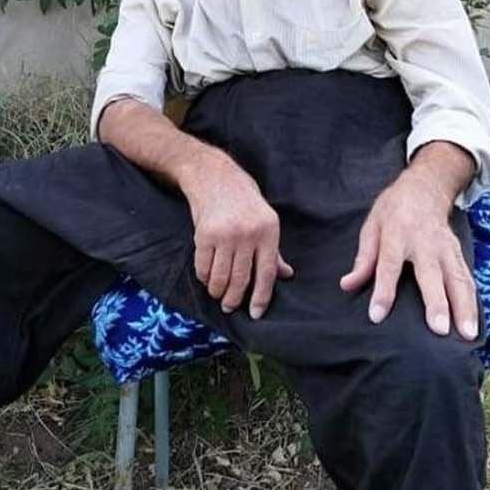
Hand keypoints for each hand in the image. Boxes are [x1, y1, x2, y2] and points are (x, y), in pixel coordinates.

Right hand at [180, 152, 294, 318]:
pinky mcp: (204, 234)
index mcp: (268, 231)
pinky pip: (203, 266)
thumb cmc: (244, 200)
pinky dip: (204, 278)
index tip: (255, 314)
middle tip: (230, 307)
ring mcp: (225, 234)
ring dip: (218, 291)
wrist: (214, 176)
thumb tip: (286, 275)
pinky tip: (207, 279)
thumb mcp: (266, 221)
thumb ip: (273, 251)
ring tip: (218, 295)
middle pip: (242, 279)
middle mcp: (248, 234)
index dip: (261, 298)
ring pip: (221, 277)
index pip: (267, 274)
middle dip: (235, 299)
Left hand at [338, 171, 477, 338]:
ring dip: (464, 308)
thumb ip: (363, 259)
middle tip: (439, 329)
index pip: (388, 265)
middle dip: (437, 303)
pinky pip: (467, 279)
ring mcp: (446, 248)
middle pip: (431, 275)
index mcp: (396, 234)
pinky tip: (474, 324)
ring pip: (458, 279)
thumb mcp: (371, 227)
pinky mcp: (459, 253)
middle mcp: (425, 242)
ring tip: (468, 334)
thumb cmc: (392, 211)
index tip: (377, 315)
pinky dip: (473, 302)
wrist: (424, 188)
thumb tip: (347, 285)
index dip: (383, 291)